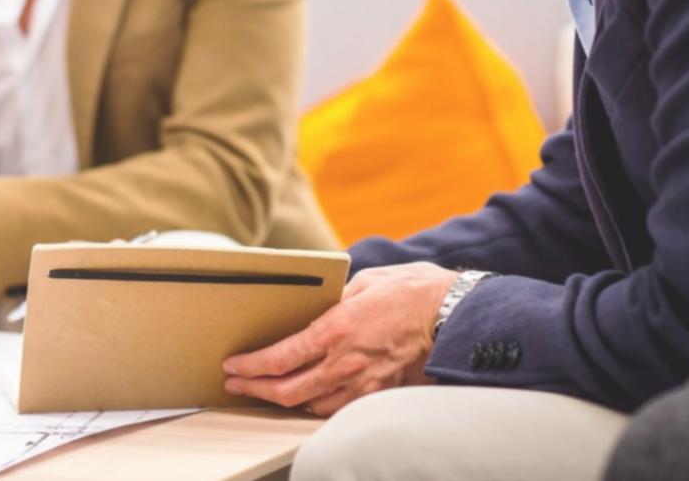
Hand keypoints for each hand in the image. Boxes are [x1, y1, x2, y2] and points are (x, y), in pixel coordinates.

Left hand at [222, 262, 458, 416]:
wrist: (455, 316)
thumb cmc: (413, 291)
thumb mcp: (364, 282)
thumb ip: (336, 298)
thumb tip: (320, 305)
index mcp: (335, 330)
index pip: (280, 358)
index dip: (251, 366)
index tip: (233, 365)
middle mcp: (344, 363)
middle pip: (287, 390)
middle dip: (256, 389)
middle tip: (237, 384)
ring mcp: (362, 383)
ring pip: (311, 404)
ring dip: (285, 400)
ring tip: (269, 391)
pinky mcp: (380, 393)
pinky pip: (339, 407)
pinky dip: (318, 404)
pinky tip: (310, 396)